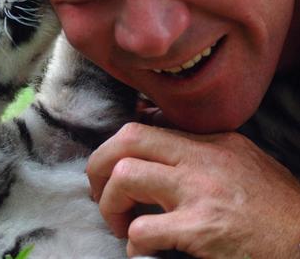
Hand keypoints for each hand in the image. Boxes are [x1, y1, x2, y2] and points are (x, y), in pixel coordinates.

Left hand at [86, 122, 299, 257]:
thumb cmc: (273, 206)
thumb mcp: (238, 159)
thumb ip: (197, 146)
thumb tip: (149, 128)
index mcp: (208, 142)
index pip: (143, 126)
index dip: (114, 148)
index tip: (108, 170)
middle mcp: (201, 159)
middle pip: (127, 140)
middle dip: (98, 166)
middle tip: (99, 193)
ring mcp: (200, 192)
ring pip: (125, 177)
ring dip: (110, 204)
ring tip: (121, 224)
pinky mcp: (202, 228)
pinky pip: (144, 229)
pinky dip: (134, 244)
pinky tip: (142, 251)